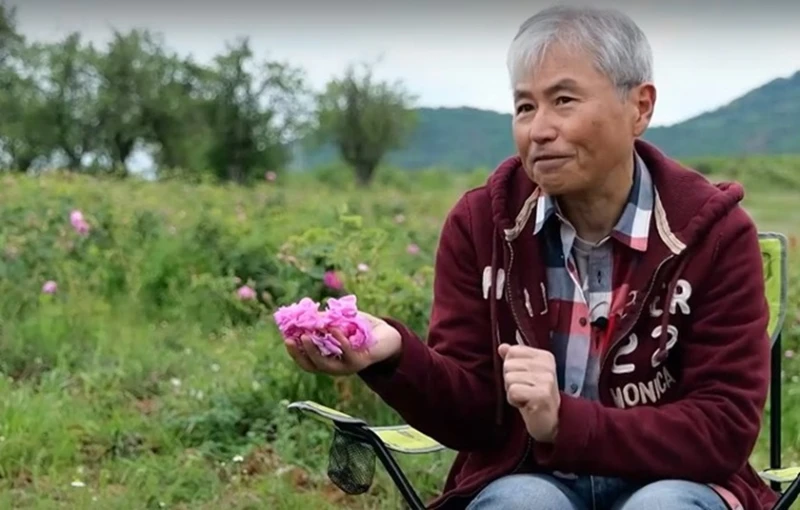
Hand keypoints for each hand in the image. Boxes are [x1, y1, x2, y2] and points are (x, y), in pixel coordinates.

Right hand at [285, 311, 401, 375]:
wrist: (387, 337)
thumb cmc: (360, 329)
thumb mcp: (338, 323)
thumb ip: (323, 321)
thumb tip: (304, 315)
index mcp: (328, 360)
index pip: (306, 362)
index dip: (295, 353)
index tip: (286, 338)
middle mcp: (336, 368)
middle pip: (313, 366)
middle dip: (301, 353)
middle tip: (293, 339)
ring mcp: (347, 367)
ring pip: (326, 364)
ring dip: (314, 350)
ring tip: (306, 335)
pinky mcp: (359, 362)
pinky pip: (345, 352)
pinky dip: (337, 339)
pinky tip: (332, 328)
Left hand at [499, 343, 560, 442]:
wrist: (551, 422)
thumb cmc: (534, 396)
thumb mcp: (524, 374)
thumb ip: (514, 359)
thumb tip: (502, 347)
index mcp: (544, 356)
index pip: (512, 351)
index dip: (511, 367)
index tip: (523, 379)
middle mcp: (547, 365)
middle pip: (508, 365)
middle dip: (510, 381)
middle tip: (525, 390)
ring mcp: (546, 380)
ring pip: (509, 378)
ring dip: (512, 392)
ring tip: (526, 397)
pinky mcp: (542, 394)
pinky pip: (512, 391)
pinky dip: (514, 401)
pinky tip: (526, 404)